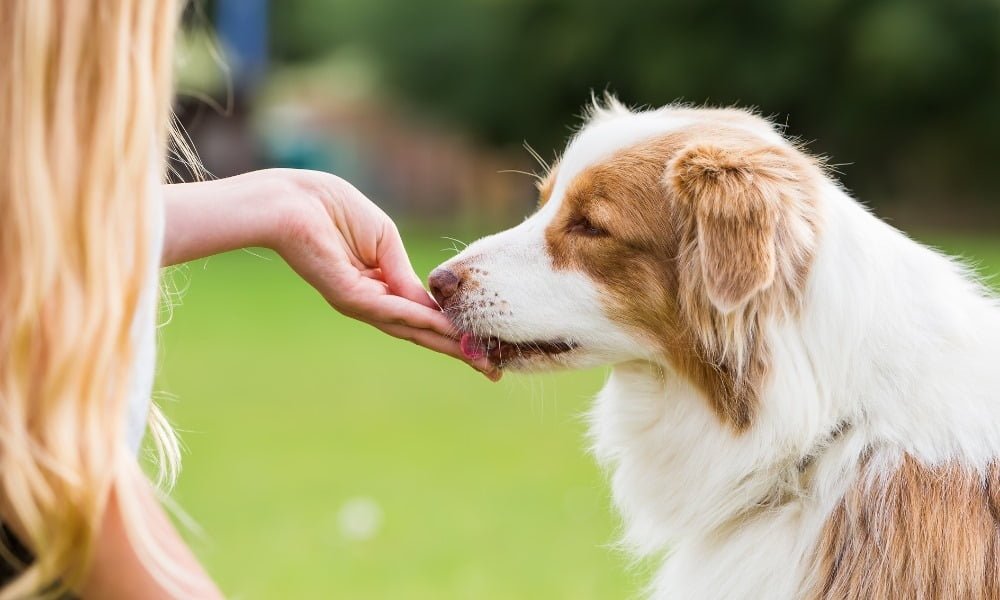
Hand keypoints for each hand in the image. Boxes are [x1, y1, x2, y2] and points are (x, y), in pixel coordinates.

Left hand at [266, 169, 500, 379]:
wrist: (294, 201)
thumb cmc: (334, 209)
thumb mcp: (385, 241)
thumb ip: (405, 273)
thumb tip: (430, 304)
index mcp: (378, 287)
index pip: (421, 315)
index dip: (452, 329)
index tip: (483, 345)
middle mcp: (370, 302)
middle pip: (420, 332)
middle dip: (456, 350)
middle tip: (491, 371)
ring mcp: (359, 303)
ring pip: (410, 329)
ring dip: (447, 343)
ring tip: (478, 358)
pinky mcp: (348, 297)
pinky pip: (392, 311)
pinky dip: (421, 320)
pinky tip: (446, 328)